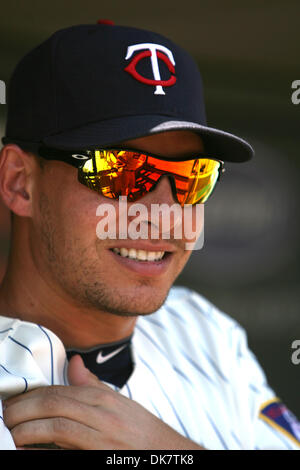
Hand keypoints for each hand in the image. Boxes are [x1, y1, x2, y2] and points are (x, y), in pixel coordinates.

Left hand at [3, 355, 202, 449]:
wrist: (168, 455)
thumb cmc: (142, 433)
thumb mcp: (119, 403)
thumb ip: (93, 385)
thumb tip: (73, 362)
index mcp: (104, 397)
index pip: (60, 390)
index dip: (32, 395)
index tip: (14, 402)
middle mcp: (103, 411)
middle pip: (55, 402)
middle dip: (24, 408)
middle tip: (7, 415)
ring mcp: (102, 434)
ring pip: (57, 423)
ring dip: (28, 426)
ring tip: (12, 431)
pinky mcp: (100, 453)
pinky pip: (66, 445)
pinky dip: (45, 444)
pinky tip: (31, 447)